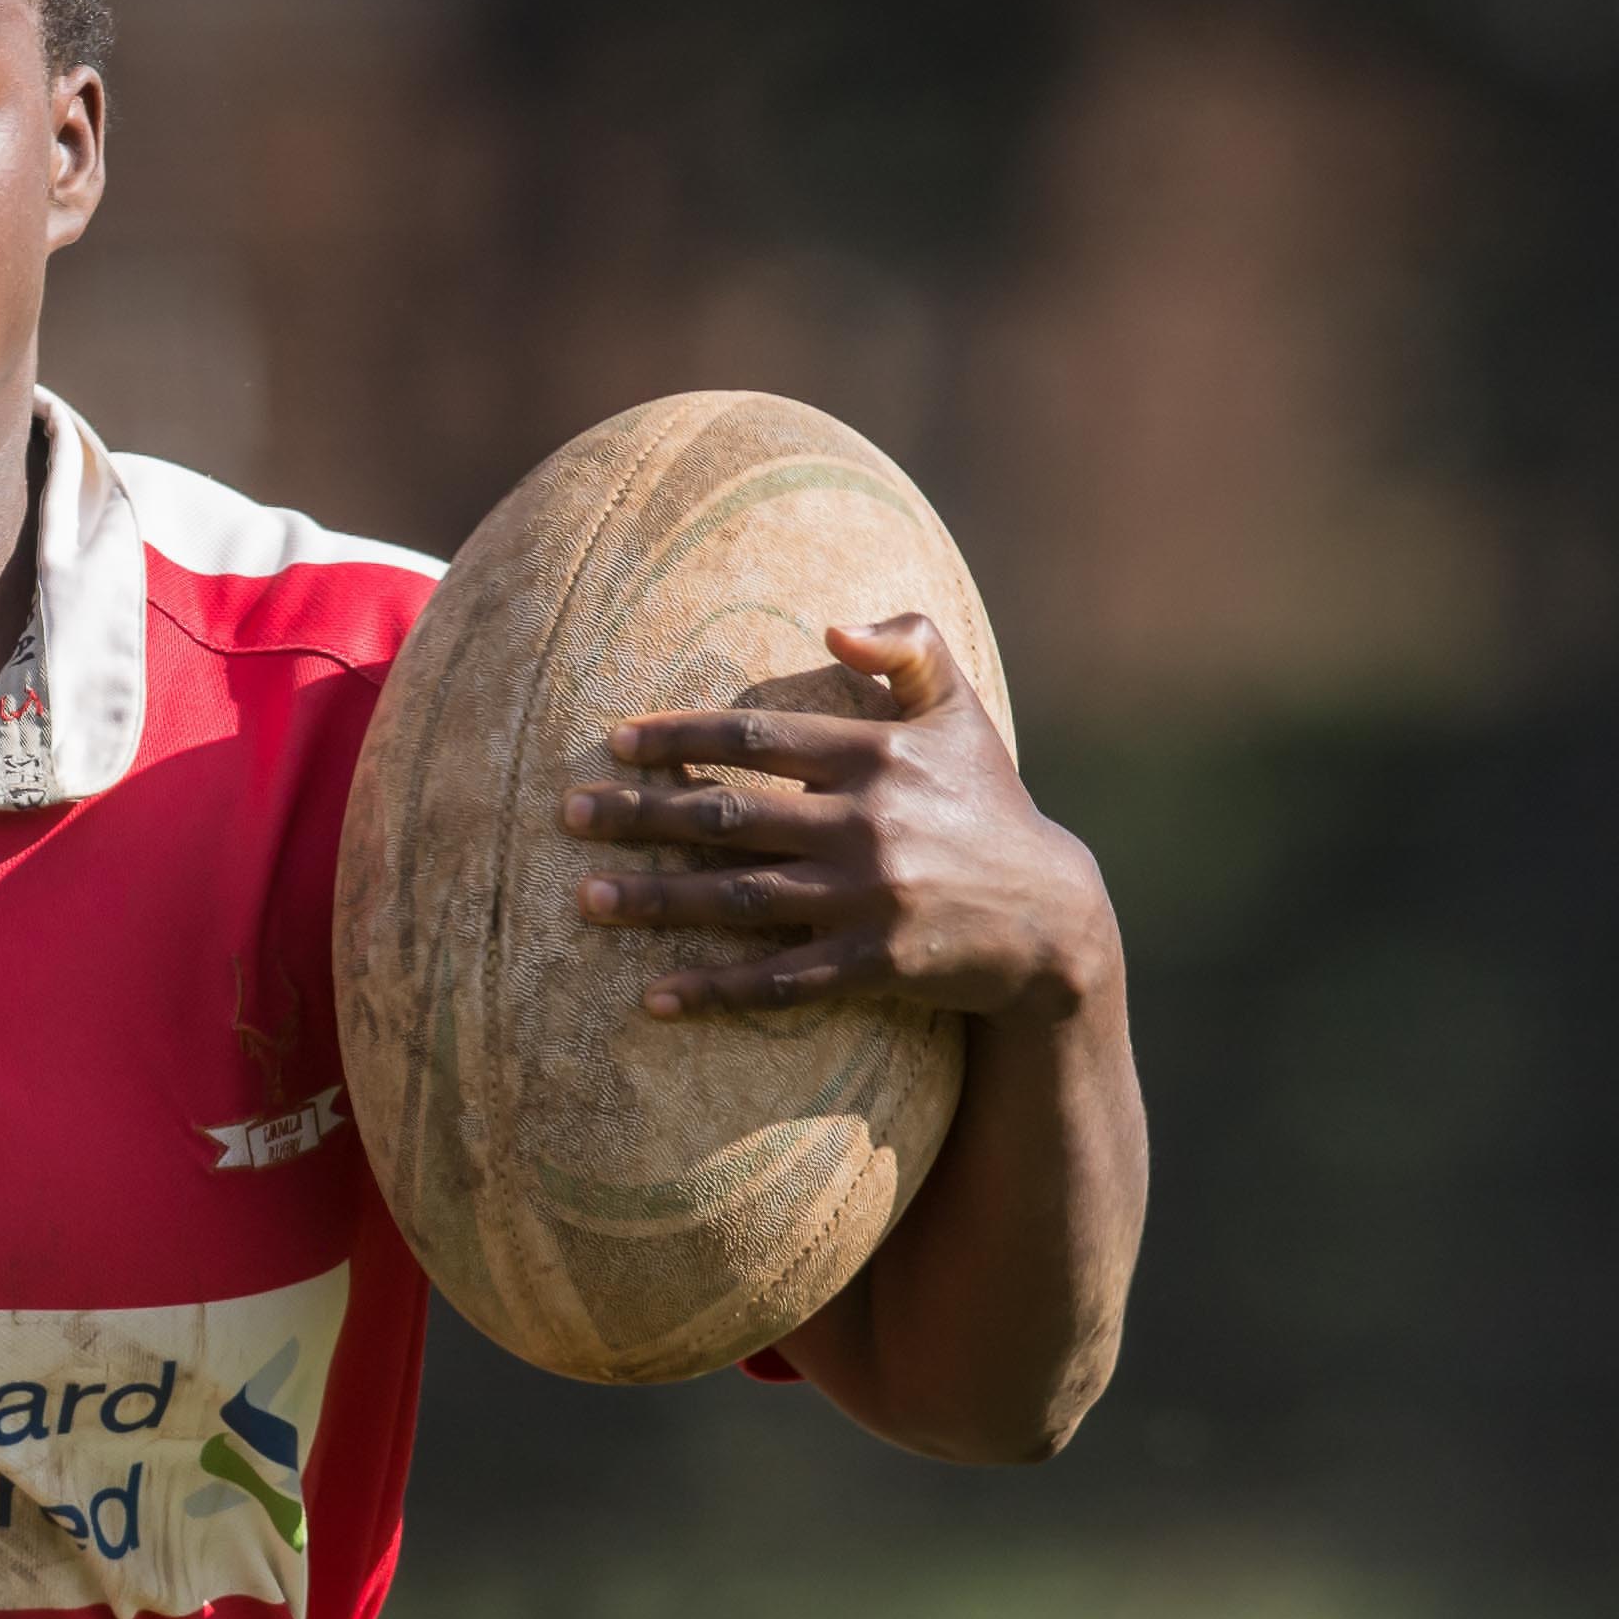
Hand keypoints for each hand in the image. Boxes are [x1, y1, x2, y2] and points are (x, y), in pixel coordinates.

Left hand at [564, 617, 1117, 1025]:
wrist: (1050, 919)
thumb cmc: (986, 802)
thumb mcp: (960, 712)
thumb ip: (909, 646)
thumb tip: (833, 622)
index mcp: (878, 756)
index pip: (754, 742)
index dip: (678, 739)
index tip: (614, 742)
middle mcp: (867, 825)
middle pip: (728, 819)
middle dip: (639, 816)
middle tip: (567, 815)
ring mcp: (869, 900)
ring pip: (738, 900)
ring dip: (656, 902)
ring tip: (585, 898)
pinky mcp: (875, 966)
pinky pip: (778, 981)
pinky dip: (714, 990)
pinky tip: (654, 996)